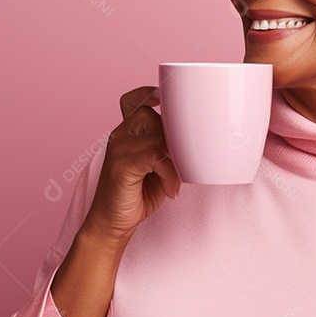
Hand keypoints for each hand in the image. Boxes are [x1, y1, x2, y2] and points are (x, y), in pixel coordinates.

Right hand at [82, 86, 180, 242]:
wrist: (113, 224)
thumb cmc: (140, 193)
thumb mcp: (160, 166)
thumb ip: (171, 148)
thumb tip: (203, 140)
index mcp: (129, 132)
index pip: (134, 100)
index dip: (150, 92)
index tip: (168, 95)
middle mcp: (121, 135)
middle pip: (153, 116)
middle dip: (173, 133)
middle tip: (184, 157)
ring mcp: (119, 149)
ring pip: (158, 136)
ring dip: (176, 157)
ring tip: (177, 177)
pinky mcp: (121, 165)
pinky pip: (156, 157)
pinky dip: (170, 173)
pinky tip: (172, 189)